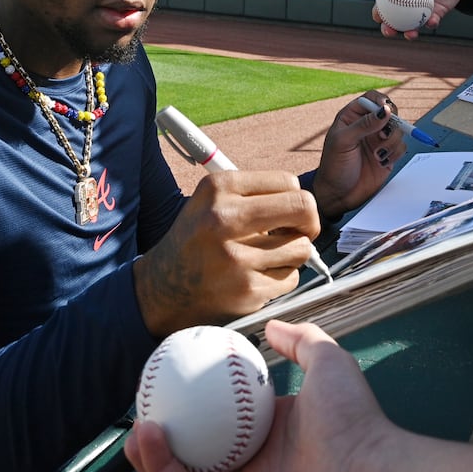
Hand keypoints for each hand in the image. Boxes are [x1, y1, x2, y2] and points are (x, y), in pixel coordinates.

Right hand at [125, 320, 395, 471]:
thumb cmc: (354, 422)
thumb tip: (272, 325)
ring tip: (137, 426)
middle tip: (149, 408)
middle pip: (203, 451)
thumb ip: (302, 340)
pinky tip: (145, 438)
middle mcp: (260, 469)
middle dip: (172, 434)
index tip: (179, 379)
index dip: (205, 403)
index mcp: (279, 436)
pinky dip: (160, 469)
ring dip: (154, 455)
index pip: (232, 418)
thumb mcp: (329, 363)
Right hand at [135, 173, 321, 336]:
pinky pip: (291, 278)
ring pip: (302, 248)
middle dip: (309, 221)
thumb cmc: (197, 239)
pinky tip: (257, 276)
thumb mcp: (211, 201)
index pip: (288, 182)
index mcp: (218, 188)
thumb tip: (305, 203)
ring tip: (268, 256)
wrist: (164, 286)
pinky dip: (281, 278)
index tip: (288, 213)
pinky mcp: (246, 289)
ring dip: (292, 253)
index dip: (295, 199)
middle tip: (298, 231)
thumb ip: (254, 194)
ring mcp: (236, 257)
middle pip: (303, 208)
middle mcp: (224, 219)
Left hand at [310, 90, 408, 218]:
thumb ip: (364, 125)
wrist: (338, 194)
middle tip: (383, 134)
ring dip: (391, 141)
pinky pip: (401, 147)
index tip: (386, 109)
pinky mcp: (388, 155)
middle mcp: (368, 126)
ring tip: (378, 154)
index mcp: (352, 117)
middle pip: (390, 112)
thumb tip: (385, 110)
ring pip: (399, 130)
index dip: (381, 100)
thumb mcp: (344, 142)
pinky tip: (381, 161)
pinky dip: (395, 153)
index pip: (372, 98)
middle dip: (392, 122)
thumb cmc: (334, 166)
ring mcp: (379, 140)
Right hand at [375, 0, 471, 38]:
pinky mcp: (437, 14)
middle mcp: (409, 5)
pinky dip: (431, 23)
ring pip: (412, 26)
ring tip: (410, 34)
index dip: (378, 12)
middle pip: (394, 21)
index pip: (385, 4)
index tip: (377, 16)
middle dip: (389, 29)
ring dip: (409, 33)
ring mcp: (422, 11)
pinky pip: (432, 22)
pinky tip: (432, 21)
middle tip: (389, 31)